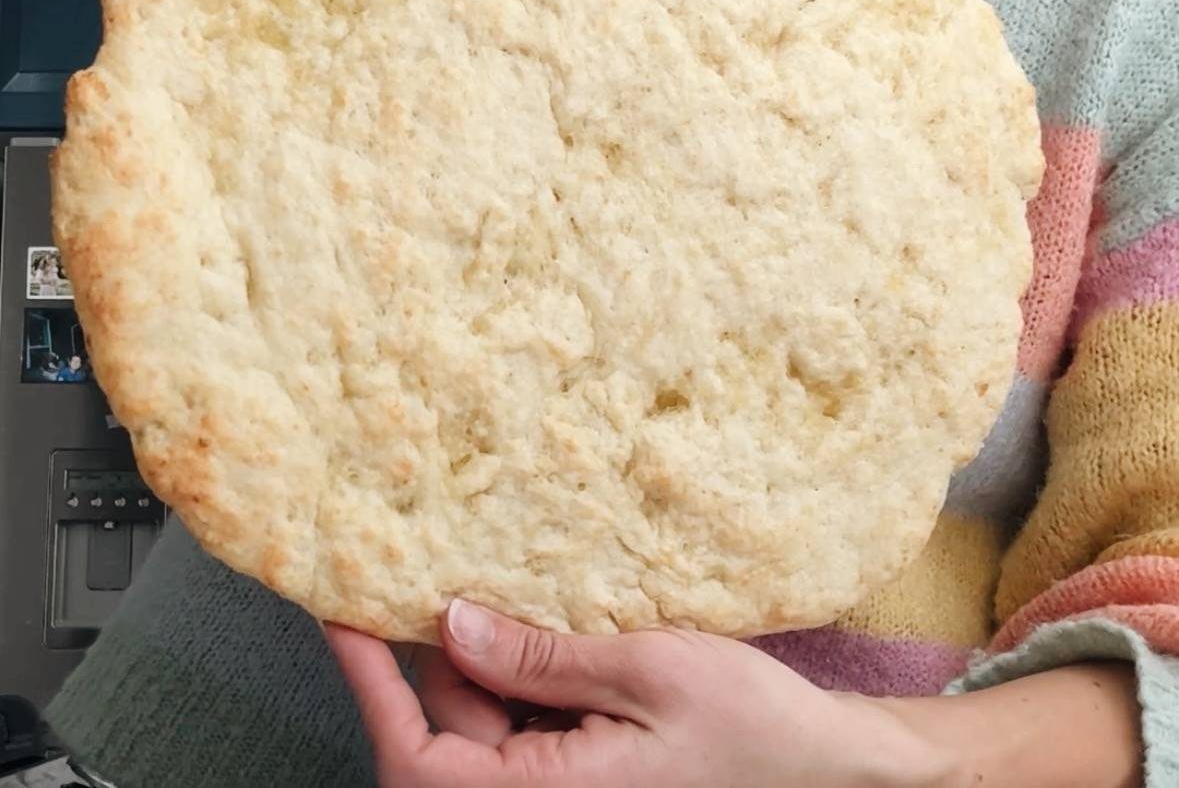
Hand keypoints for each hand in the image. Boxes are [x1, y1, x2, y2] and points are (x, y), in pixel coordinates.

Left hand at [326, 601, 950, 787]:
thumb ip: (544, 657)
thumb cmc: (755, 730)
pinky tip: (540, 611)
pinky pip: (525, 716)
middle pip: (447, 728)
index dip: (369, 685)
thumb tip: (453, 622)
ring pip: (485, 718)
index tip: (342, 612)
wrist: (828, 771)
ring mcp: (565, 780)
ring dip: (480, 651)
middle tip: (422, 562)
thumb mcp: (651, 671)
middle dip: (431, 651)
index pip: (418, 757)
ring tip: (486, 574)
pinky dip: (518, 665)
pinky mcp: (586, 761)